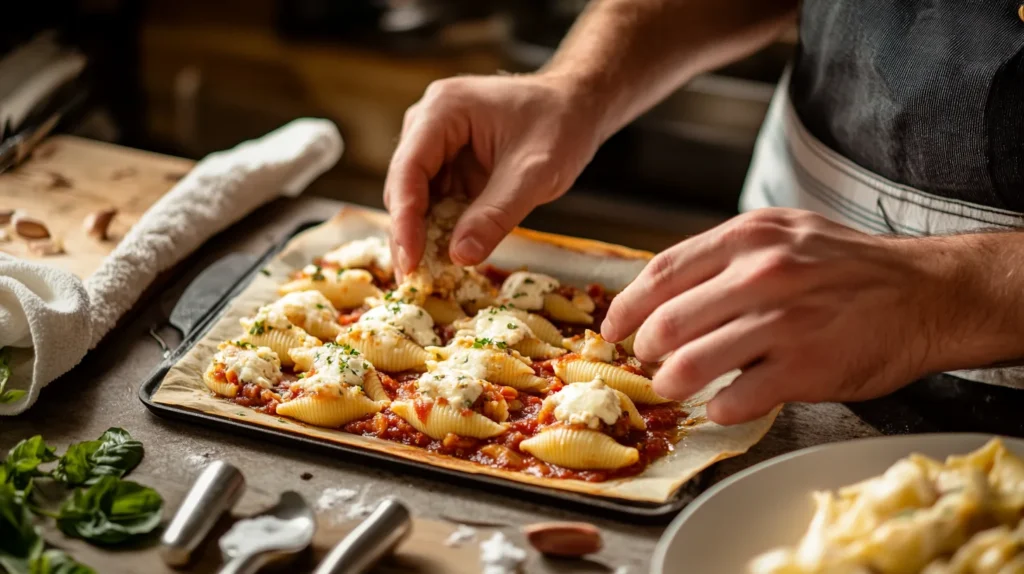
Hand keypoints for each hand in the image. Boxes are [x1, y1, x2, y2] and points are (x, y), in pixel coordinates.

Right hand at [384, 73, 600, 275]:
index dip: (404, 220)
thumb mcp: (535, 173)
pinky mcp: (449, 165)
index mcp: (442, 110)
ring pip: (415, 198)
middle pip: (404, 186)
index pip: (409, 170)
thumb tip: (460, 257)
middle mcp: (428, 123)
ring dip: (420, 236)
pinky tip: (443, 259)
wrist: (577, 107)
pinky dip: (439, 230)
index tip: (410, 261)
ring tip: (425, 277)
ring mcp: (436, 145)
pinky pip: (436, 202)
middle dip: (408, 234)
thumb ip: (497, 214)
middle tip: (414, 280)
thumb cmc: (560, 126)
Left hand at [601, 208, 959, 424]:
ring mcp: (782, 322)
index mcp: (748, 238)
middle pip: (666, 323)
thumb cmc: (847, 267)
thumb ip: (726, 257)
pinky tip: (722, 404)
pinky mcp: (804, 367)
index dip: (627, 307)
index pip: (662, 273)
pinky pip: (735, 399)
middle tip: (649, 362)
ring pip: (690, 364)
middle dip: (646, 350)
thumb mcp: (784, 235)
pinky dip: (718, 408)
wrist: (927, 293)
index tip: (614, 328)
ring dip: (672, 383)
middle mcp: (760, 274)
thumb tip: (666, 293)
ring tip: (675, 386)